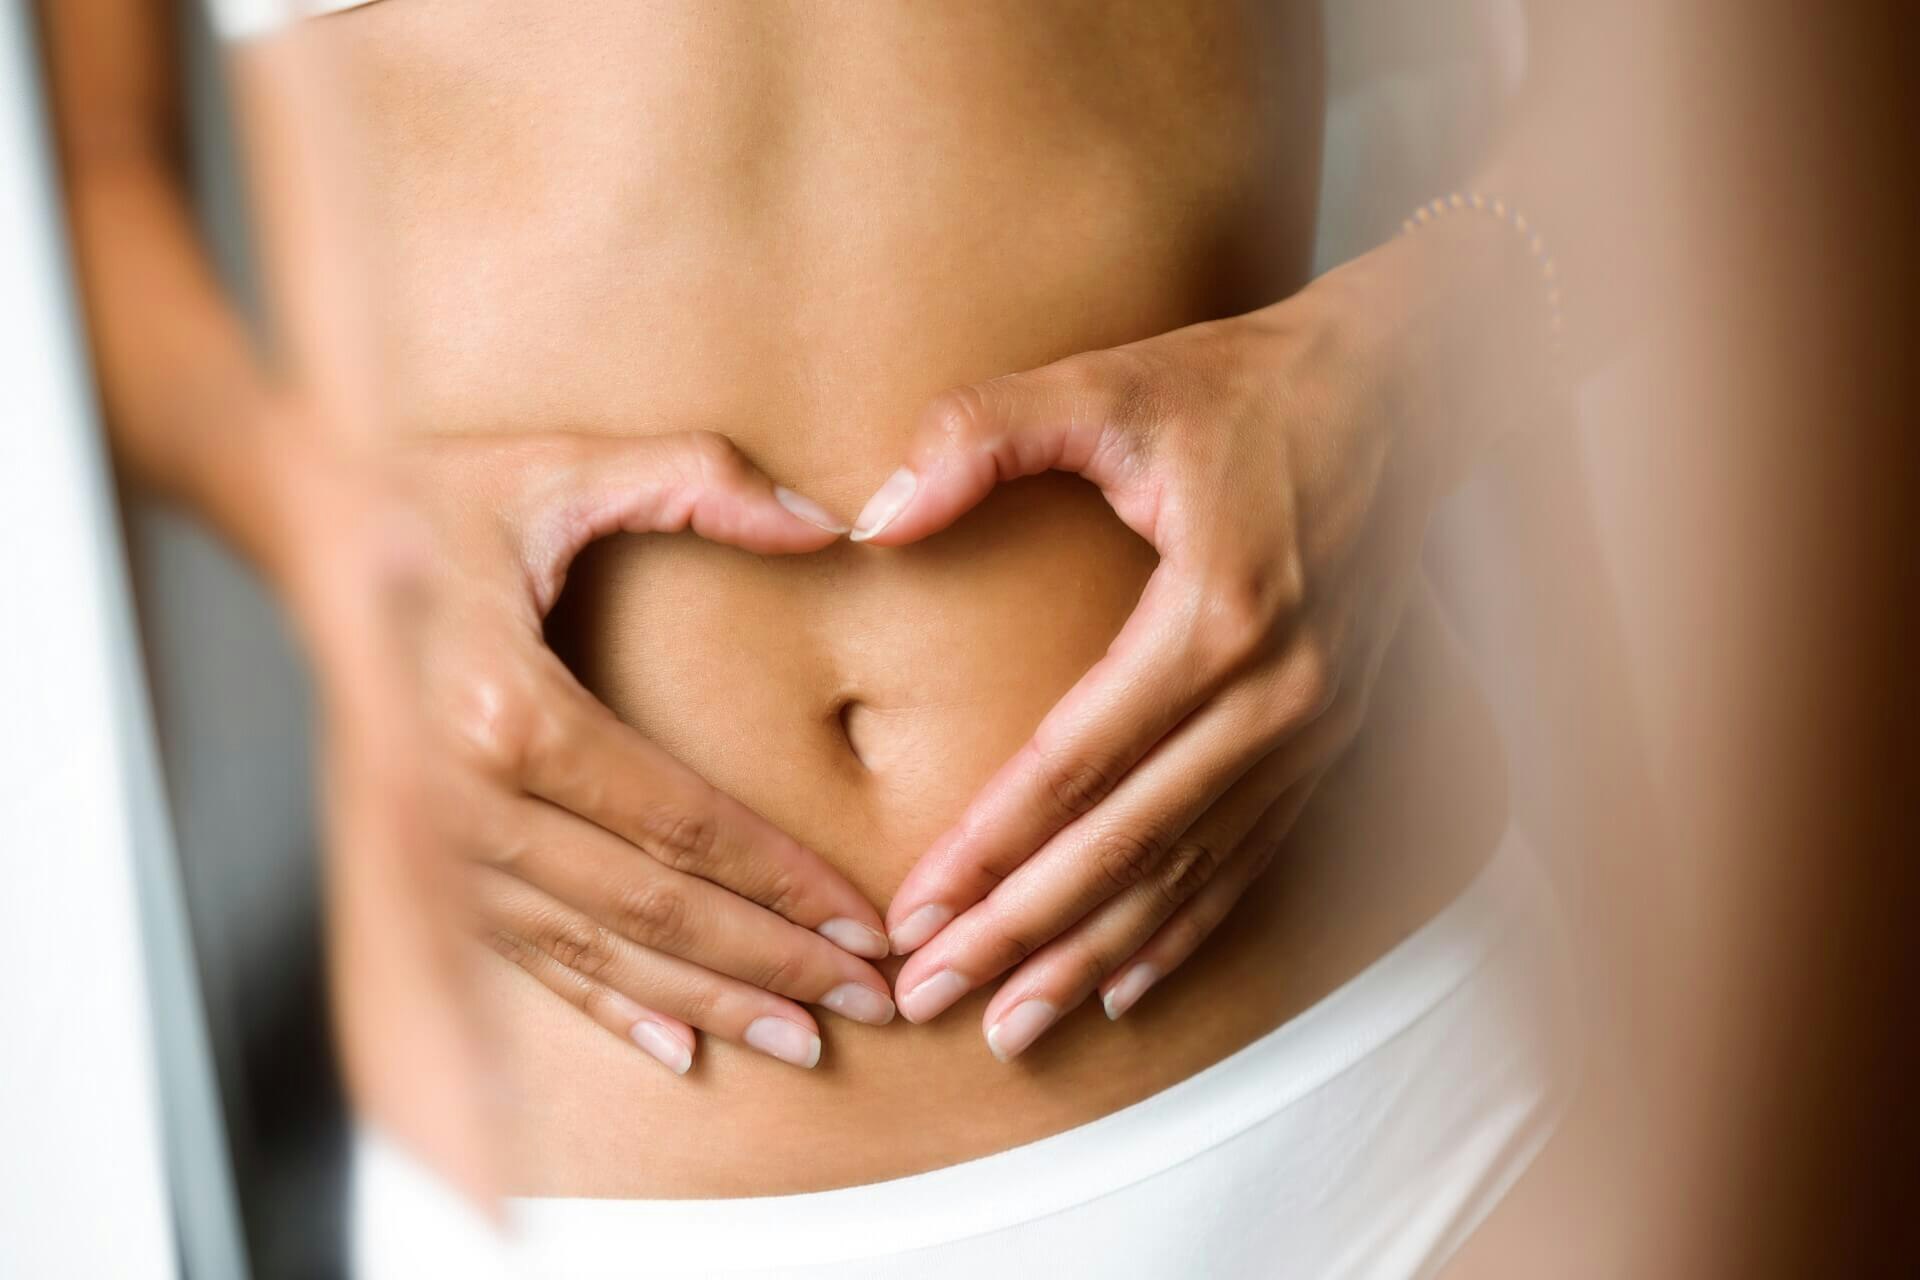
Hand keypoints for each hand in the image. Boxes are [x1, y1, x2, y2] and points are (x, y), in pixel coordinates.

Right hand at [292, 426, 895, 1087]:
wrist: (305, 532)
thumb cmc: (444, 494)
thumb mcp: (566, 464)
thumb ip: (700, 480)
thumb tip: (826, 524)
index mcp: (508, 710)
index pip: (681, 824)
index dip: (782, 881)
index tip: (863, 923)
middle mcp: (466, 800)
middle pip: (650, 908)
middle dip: (769, 962)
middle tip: (869, 998)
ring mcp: (439, 849)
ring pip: (598, 952)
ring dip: (706, 1001)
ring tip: (804, 1037)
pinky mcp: (427, 868)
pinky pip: (529, 960)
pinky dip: (607, 1009)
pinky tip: (680, 1050)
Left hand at [856, 254, 1458, 1058]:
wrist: (1404, 386)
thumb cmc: (1244, 386)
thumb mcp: (1109, 382)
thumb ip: (980, 435)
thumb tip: (873, 517)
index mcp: (1216, 615)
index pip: (1071, 766)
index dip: (984, 848)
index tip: (911, 912)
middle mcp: (1276, 695)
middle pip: (1124, 847)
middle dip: (1020, 934)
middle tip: (931, 998)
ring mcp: (1316, 726)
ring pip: (1188, 874)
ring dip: (1095, 954)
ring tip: (1013, 1023)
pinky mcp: (1333, 733)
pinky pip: (1253, 857)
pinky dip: (1188, 927)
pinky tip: (1129, 981)